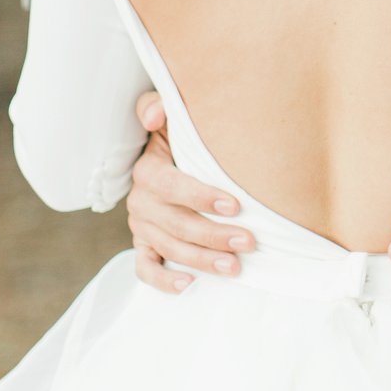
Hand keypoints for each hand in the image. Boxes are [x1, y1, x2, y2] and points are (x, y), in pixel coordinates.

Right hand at [126, 91, 252, 293]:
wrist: (166, 156)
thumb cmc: (179, 136)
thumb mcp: (171, 116)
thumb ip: (158, 106)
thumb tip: (156, 113)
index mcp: (148, 171)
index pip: (172, 187)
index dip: (201, 197)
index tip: (235, 204)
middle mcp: (141, 201)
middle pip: (177, 224)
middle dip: (214, 235)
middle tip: (249, 241)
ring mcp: (142, 226)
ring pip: (170, 249)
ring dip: (202, 260)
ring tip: (235, 267)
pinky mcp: (144, 244)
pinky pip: (145, 268)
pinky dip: (163, 280)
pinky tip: (188, 285)